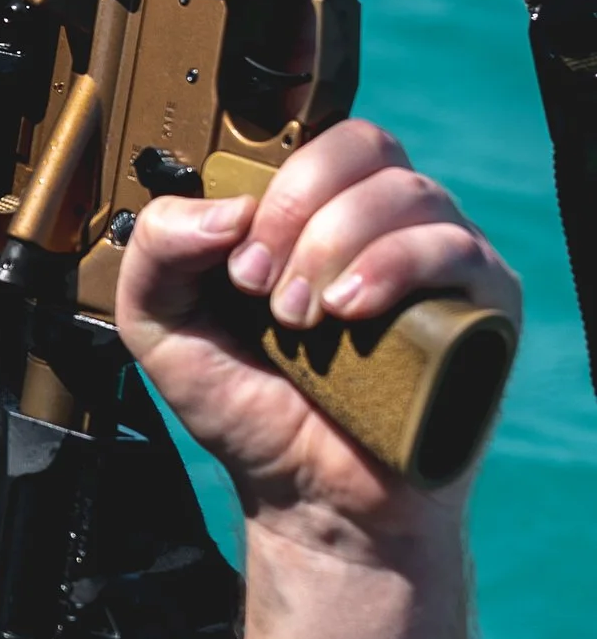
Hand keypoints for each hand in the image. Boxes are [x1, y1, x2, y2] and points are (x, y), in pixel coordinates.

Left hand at [117, 118, 520, 542]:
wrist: (307, 501)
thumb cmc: (245, 405)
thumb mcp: (160, 324)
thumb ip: (156, 247)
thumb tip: (224, 207)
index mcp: (314, 210)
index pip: (309, 137)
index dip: (267, 185)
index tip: (235, 268)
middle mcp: (382, 220)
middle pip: (363, 145)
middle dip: (299, 210)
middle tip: (262, 292)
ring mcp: (438, 259)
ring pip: (408, 192)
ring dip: (339, 245)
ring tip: (302, 321)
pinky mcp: (483, 307)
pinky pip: (458, 249)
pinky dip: (398, 265)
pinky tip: (352, 311)